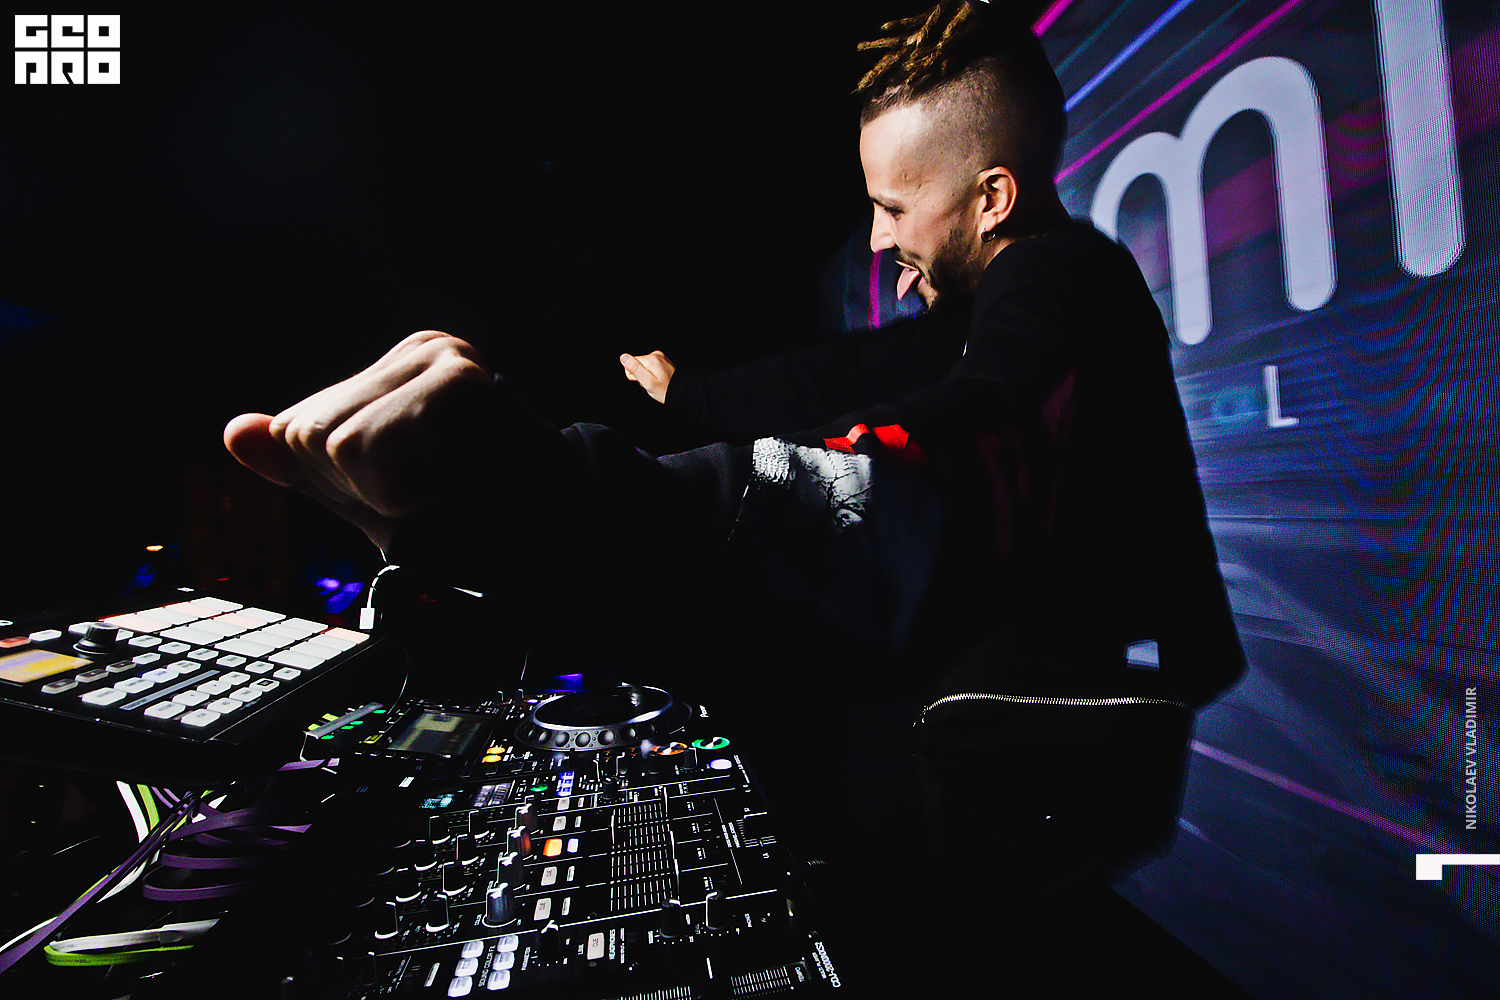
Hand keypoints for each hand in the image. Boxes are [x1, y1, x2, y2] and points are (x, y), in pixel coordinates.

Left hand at [224, 330, 493, 552]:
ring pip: (331, 443)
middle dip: (362, 491)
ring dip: (386, 495)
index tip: (416, 495)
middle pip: (307, 434)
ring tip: (449, 490)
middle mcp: (417, 350)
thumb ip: (307, 469)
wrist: (565, 537)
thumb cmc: (481, 519)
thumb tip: (235, 431)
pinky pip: (364, 447)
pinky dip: (402, 491)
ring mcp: (439, 356)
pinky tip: (457, 486)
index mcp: (397, 371)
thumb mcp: (378, 501)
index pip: (299, 430)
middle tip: (436, 495)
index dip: (345, 488)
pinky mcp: (455, 378)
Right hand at [619, 350, 674, 403]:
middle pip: (636, 364)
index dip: (634, 376)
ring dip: (647, 376)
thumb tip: (623, 357)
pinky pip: (651, 367)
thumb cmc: (665, 390)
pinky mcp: (663, 361)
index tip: (644, 381)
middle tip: (651, 383)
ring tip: (656, 382)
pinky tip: (659, 380)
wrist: (683, 392)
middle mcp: (656, 355)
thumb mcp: (648, 383)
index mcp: (651, 359)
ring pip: (643, 366)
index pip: (629, 363)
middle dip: (641, 376)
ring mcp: (660, 358)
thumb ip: (635, 369)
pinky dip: (653, 375)